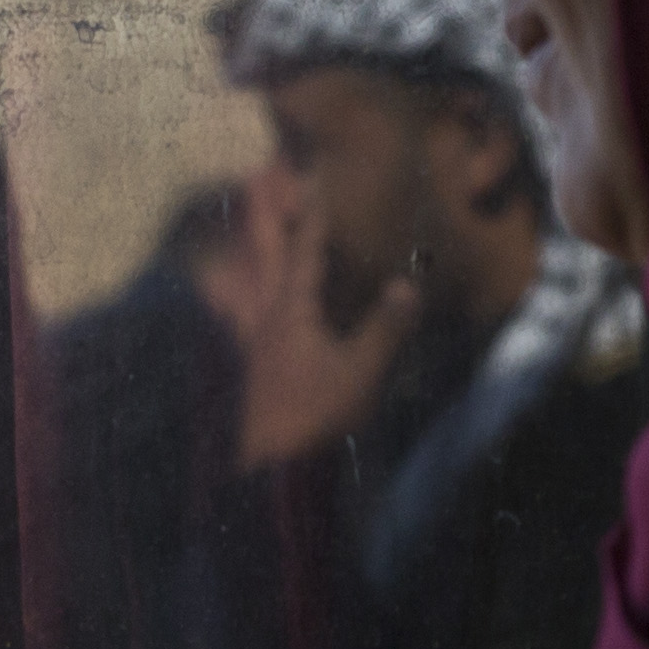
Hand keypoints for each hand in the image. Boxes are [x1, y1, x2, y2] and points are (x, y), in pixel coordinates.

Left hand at [197, 163, 420, 467]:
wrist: (269, 472)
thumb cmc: (313, 418)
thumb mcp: (359, 374)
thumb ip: (384, 329)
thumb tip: (407, 284)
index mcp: (291, 311)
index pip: (306, 250)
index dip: (313, 213)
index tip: (314, 175)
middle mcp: (267, 317)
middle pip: (265, 252)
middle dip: (265, 213)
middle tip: (256, 175)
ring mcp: (257, 342)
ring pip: (251, 279)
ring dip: (254, 249)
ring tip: (249, 223)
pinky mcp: (256, 366)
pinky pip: (247, 314)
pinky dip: (242, 296)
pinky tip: (240, 302)